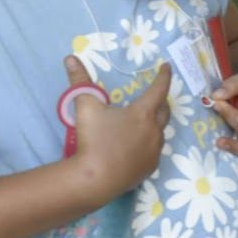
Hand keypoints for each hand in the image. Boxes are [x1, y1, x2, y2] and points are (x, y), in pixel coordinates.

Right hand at [64, 55, 171, 197]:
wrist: (96, 179)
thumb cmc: (93, 139)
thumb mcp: (85, 105)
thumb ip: (80, 80)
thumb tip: (70, 58)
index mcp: (143, 113)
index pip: (159, 89)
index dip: (164, 76)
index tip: (166, 67)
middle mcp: (154, 131)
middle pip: (165, 111)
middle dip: (162, 100)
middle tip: (156, 95)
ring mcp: (154, 151)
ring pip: (160, 132)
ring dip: (155, 123)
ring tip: (145, 121)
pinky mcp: (150, 167)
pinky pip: (154, 150)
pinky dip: (149, 143)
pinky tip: (139, 145)